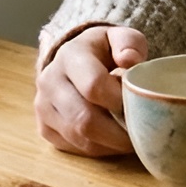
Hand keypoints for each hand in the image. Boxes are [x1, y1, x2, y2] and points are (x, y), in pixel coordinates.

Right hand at [34, 25, 148, 156]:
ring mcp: (43, 107)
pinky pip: (74, 147)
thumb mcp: (120, 37)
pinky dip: (99, 149)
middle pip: (84, 119)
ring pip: (79, 138)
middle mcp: (50, 81)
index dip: (120, 101)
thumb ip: (129, 43)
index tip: (140, 106)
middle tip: (141, 134)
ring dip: (110, 144)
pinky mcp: (44, 127)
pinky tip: (113, 140)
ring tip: (131, 139)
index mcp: (70, 55)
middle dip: (118, 133)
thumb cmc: (104, 51)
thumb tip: (130, 61)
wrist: (73, 60)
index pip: (93, 85)